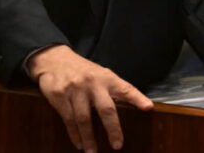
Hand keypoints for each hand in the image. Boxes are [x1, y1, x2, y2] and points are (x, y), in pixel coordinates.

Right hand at [27, 45, 152, 152]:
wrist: (55, 59)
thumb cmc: (84, 72)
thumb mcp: (102, 75)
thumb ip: (114, 90)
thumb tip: (133, 107)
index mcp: (107, 78)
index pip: (126, 89)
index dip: (138, 98)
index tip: (148, 108)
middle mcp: (93, 83)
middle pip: (106, 108)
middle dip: (113, 129)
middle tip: (117, 145)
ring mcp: (75, 89)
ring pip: (84, 118)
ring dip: (89, 137)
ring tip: (93, 151)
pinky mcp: (59, 96)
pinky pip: (68, 119)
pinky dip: (74, 134)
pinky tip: (79, 143)